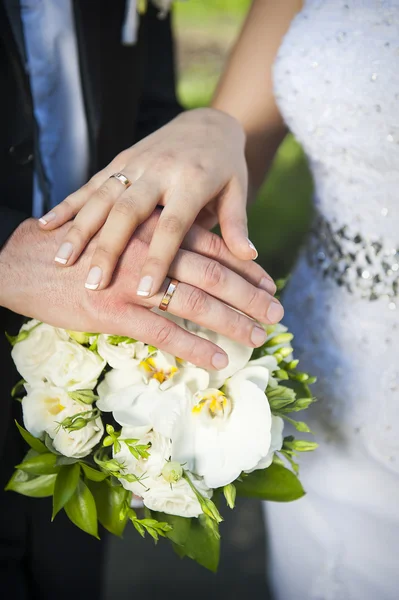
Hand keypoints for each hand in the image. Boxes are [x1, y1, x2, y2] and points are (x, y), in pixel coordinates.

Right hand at [1, 214, 281, 369]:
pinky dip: (192, 347)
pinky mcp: (113, 310)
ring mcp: (132, 281)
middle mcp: (150, 249)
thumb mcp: (120, 226)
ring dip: (232, 321)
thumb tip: (193, 248)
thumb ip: (160, 234)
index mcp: (154, 225)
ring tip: (259, 338)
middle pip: (212, 274)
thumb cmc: (76, 244)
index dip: (244, 267)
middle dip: (249, 295)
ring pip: (194, 303)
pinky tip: (216, 360)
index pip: (212, 246)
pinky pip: (162, 332)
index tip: (269, 284)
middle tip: (277, 313)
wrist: (22, 259)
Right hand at [38, 108, 252, 296]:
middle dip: (109, 247)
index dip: (160, 257)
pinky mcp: (118, 162)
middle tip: (94, 282)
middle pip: (128, 211)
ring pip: (101, 197)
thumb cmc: (225, 166)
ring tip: (62, 261)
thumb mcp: (237, 191)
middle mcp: (159, 171)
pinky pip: (89, 185)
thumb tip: (249, 257)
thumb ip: (236, 223)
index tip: (145, 288)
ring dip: (81, 229)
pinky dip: (67, 205)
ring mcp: (134, 164)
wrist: (206, 121)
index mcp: (192, 182)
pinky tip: (45, 226)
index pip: (173, 224)